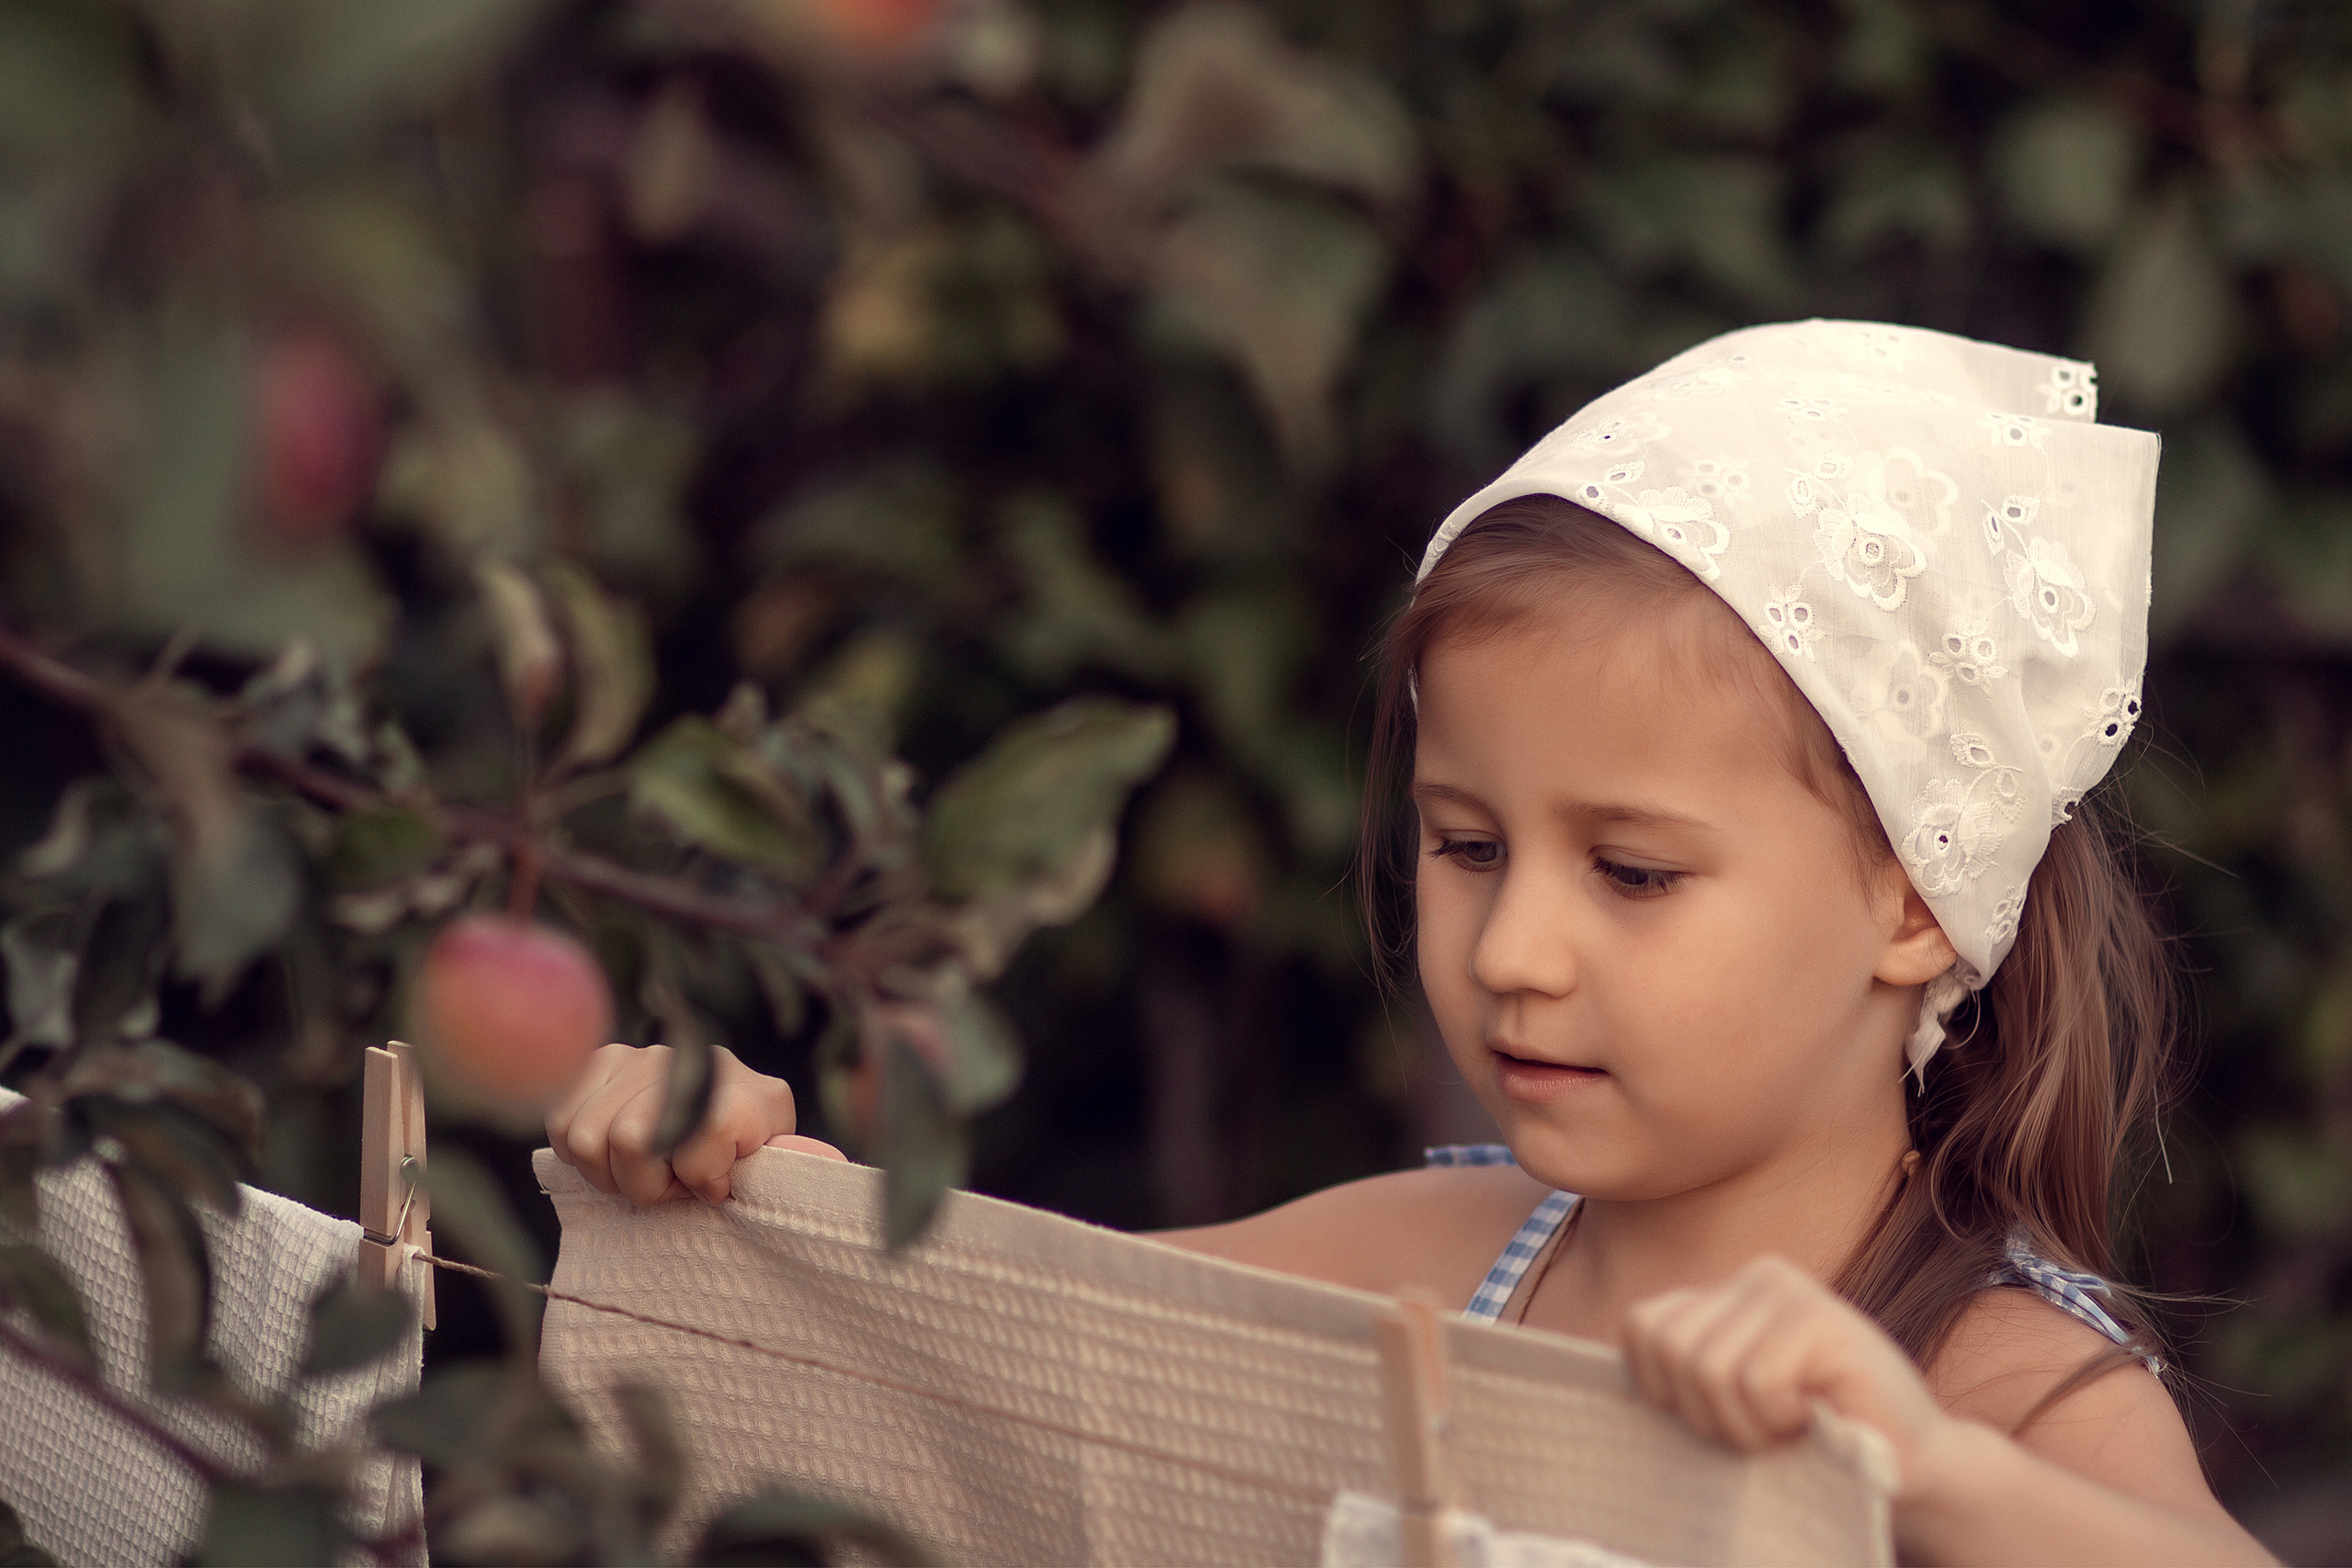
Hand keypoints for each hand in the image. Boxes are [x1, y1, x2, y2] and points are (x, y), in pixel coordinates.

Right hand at [545, 1042, 844, 1205]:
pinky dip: (580, 1154)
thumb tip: (822, 1163)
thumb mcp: (777, 1163)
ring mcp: (645, 1054)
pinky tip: (615, 1152)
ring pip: (588, 1136)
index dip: (700, 1183)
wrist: (731, 1112)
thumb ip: (793, 1165)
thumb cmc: (751, 1153)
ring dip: (611, 1172)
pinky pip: (562, 1122)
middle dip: (648, 1184)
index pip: (694, 1147)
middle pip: (631, 1142)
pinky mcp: (602, 1060)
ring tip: (647, 1167)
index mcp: (746, 1090)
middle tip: (672, 1182)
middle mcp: (692, 1060)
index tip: (716, 1187)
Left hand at [1622, 1255, 1950, 1494]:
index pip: (1640, 1326)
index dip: (1659, 1389)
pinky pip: (1756, 1378)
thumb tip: (1594, 1382)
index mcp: (1726, 1293)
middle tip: (1759, 1433)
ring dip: (1745, 1425)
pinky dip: (1777, 1418)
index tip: (1712, 1419)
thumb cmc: (1811, 1442)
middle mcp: (1757, 1276)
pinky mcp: (1825, 1320)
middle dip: (1706, 1415)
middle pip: (1669, 1348)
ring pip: (1708, 1367)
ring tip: (1788, 1429)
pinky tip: (1815, 1418)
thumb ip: (1680, 1375)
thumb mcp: (1730, 1401)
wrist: (1911, 1466)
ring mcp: (1793, 1292)